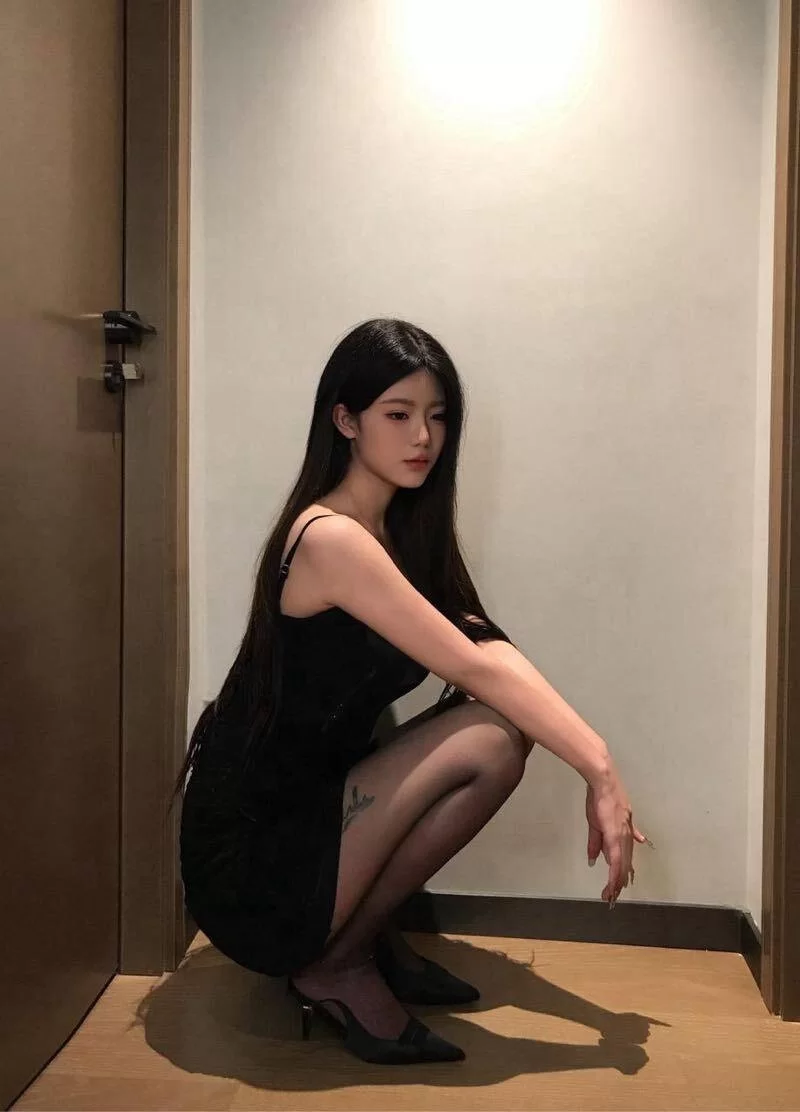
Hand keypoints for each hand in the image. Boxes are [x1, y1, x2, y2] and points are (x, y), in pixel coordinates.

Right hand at [585, 776, 649, 905]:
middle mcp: (627, 837)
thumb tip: (595, 860)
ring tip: (612, 895)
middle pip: (625, 864)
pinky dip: (615, 873)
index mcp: (624, 833)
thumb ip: (596, 843)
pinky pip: (617, 859)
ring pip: (622, 865)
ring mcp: (623, 837)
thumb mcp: (596, 823)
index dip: (620, 872)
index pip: (624, 857)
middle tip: (614, 895)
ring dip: (616, 881)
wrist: (603, 783)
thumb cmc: (599, 799)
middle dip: (618, 881)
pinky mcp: (615, 836)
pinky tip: (614, 883)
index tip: (617, 885)